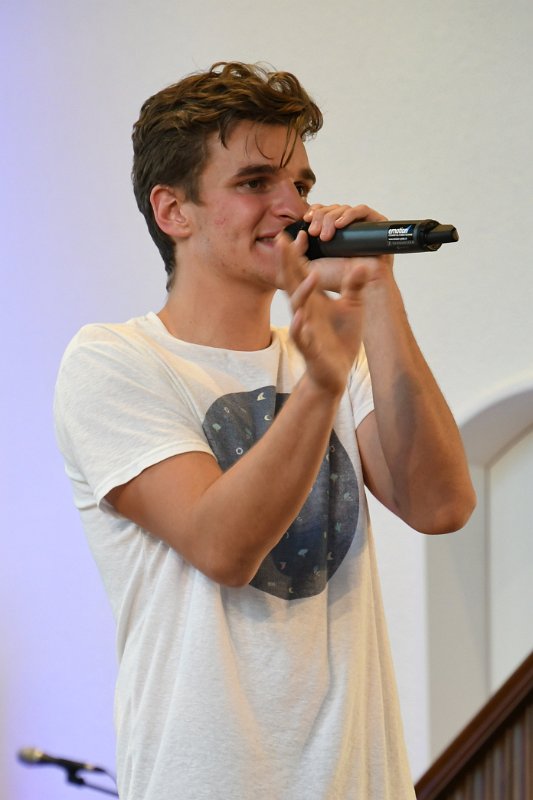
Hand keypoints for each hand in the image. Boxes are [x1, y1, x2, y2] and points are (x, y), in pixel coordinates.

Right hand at [275, 230, 368, 395]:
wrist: (335, 372)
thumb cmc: (340, 339)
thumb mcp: (352, 307)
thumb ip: (353, 286)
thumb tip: (362, 263)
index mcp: (313, 299)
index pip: (301, 272)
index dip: (298, 254)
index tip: (298, 232)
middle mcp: (305, 310)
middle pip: (292, 283)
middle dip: (287, 263)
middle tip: (282, 240)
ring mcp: (304, 329)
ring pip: (297, 308)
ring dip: (302, 292)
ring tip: (310, 275)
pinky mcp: (309, 348)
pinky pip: (300, 337)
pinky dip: (298, 328)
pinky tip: (299, 318)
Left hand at [302, 203, 393, 291]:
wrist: (360, 289)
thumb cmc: (336, 280)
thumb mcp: (308, 266)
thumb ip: (298, 252)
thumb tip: (300, 233)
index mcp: (332, 232)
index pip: (322, 211)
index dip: (314, 211)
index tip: (307, 220)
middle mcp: (348, 227)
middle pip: (331, 208)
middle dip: (320, 217)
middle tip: (315, 232)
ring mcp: (362, 225)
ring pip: (343, 208)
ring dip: (331, 218)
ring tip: (325, 236)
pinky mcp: (376, 224)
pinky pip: (362, 210)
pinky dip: (349, 215)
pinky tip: (340, 225)